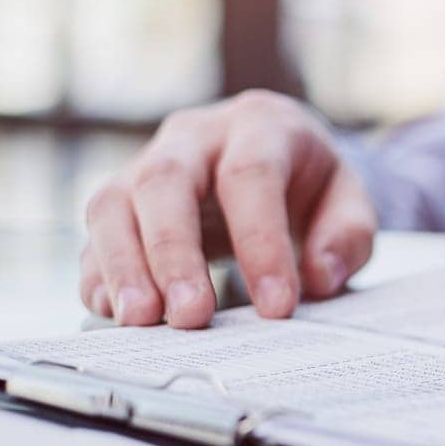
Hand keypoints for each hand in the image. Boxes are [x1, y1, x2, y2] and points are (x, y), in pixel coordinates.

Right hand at [82, 90, 376, 328]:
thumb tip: (318, 278)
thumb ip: (347, 237)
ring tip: (143, 320)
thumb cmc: (311, 184)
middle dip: (174, 253)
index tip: (277, 305)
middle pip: (165, 181)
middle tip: (191, 316)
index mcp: (260, 125)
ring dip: (124, 266)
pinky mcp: (120, 204)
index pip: (250, 176)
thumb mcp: (349, 202)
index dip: (261, 242)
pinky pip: (94, 236)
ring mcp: (146, 165)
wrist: (276, 158)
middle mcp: (194, 137)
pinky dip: (100, 276)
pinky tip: (116, 312)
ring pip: (114, 205)